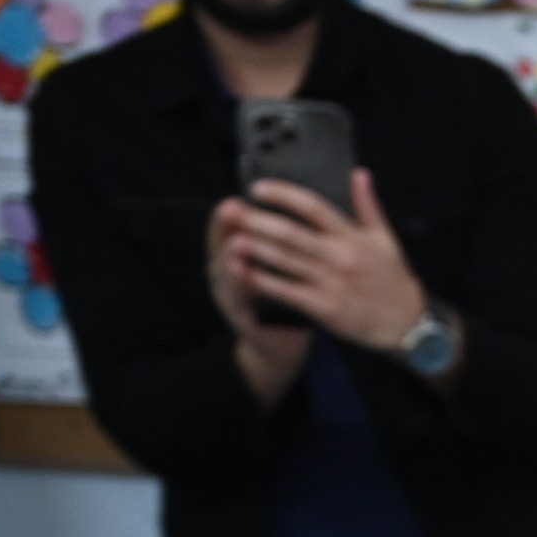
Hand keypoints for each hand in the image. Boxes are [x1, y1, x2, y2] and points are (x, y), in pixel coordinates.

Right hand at [203, 201, 313, 391]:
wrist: (285, 344)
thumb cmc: (290, 297)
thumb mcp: (287, 265)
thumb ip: (291, 239)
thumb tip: (312, 205)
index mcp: (242, 254)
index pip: (233, 227)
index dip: (237, 211)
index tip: (244, 192)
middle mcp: (229, 271)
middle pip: (224, 243)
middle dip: (227, 226)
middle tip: (231, 208)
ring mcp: (231, 294)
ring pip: (226, 270)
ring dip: (228, 255)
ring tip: (233, 240)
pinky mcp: (239, 317)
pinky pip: (238, 298)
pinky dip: (239, 285)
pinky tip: (241, 273)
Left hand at [226, 170, 431, 351]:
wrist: (406, 324)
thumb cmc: (393, 280)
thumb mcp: (386, 239)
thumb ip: (368, 206)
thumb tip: (359, 173)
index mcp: (353, 237)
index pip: (313, 207)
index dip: (283, 195)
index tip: (258, 189)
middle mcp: (341, 258)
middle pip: (291, 234)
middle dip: (258, 221)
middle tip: (233, 212)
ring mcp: (331, 283)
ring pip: (285, 261)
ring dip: (255, 250)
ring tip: (231, 238)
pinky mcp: (324, 308)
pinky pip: (286, 291)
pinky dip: (261, 281)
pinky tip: (243, 271)